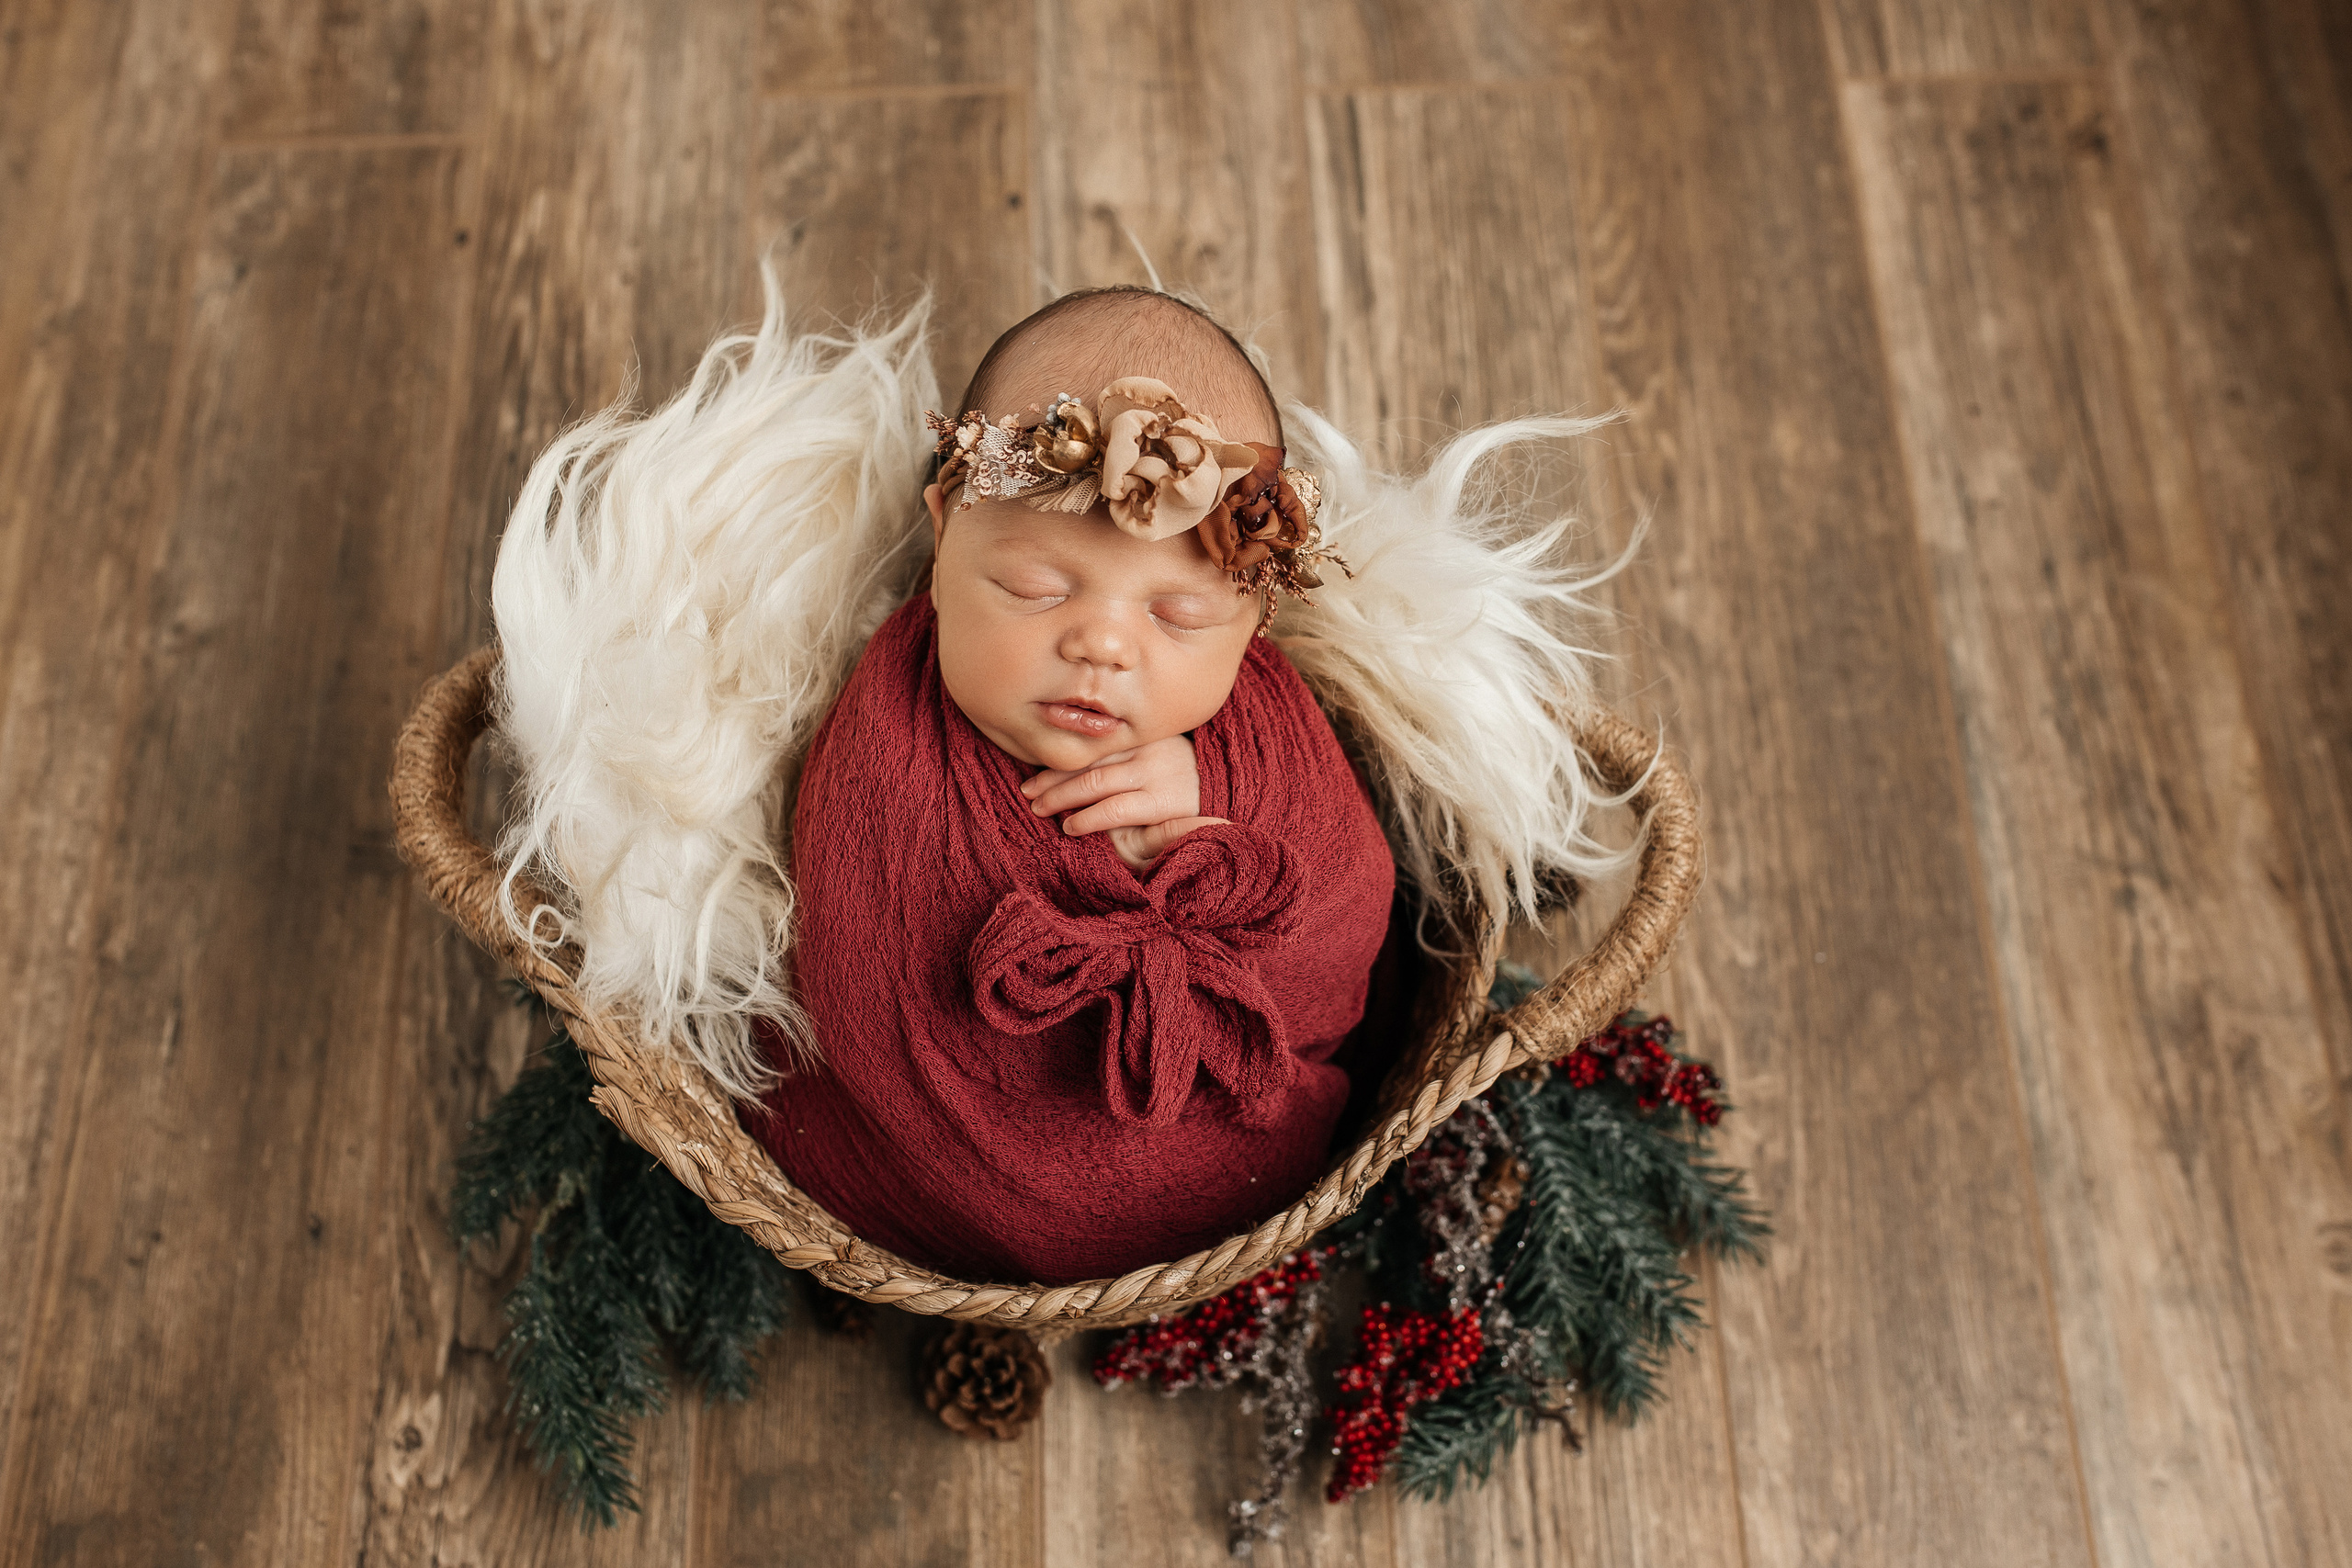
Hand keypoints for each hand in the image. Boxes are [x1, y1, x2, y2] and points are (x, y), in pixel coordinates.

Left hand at [1021, 735, 1225, 871]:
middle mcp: (1149, 745)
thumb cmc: (1192, 784)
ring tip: (1039, 809)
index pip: (1092, 744)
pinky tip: (1071, 826)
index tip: (1032, 774)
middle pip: (1087, 758)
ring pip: (1095, 781)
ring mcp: (1157, 771)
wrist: (1239, 795)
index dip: (1058, 759)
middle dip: (1051, 777)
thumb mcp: (1161, 762)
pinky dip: (1088, 817)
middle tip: (1027, 793)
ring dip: (1060, 797)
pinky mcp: (1165, 800)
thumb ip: (1129, 761)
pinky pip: (1117, 808)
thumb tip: (1082, 773)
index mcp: (1146, 733)